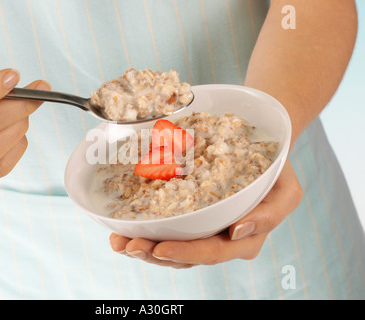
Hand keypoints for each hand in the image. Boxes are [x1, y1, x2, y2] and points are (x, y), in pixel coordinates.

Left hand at [109, 159, 301, 268]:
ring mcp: (204, 230)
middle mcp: (222, 240)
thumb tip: (237, 231)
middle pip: (186, 256)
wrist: (263, 149)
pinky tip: (124, 229)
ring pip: (172, 248)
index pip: (212, 252)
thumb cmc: (275, 169)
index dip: (185, 252)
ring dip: (143, 248)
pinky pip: (167, 230)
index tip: (158, 247)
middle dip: (154, 254)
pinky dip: (145, 231)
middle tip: (127, 245)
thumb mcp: (286, 190)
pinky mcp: (190, 218)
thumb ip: (269, 214)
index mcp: (245, 239)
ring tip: (118, 241)